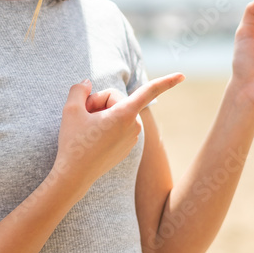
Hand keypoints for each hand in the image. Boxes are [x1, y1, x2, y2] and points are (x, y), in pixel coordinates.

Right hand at [53, 73, 184, 196]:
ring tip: (87, 130)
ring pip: (116, 112)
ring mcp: (132, 138)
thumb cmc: (73, 142)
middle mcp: (134, 126)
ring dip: (101, 114)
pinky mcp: (126, 147)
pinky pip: (117, 126)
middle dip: (99, 102)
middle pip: (117, 98)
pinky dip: (105, 126)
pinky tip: (92, 139)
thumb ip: (79, 90)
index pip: (148, 91)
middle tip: (84, 116)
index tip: (182, 76)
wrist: (73, 176)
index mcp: (125, 115)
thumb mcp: (70, 110)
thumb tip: (87, 83)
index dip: (166, 81)